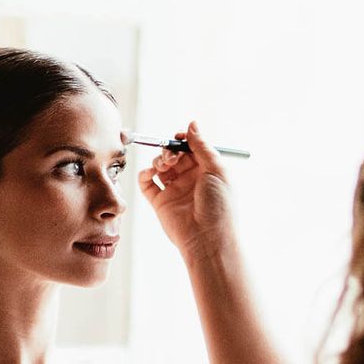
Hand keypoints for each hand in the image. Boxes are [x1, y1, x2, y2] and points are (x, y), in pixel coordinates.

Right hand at [138, 121, 233, 259]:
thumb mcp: (216, 170)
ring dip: (159, 160)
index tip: (178, 138)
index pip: (192, 148)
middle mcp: (190, 179)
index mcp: (207, 171)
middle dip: (170, 150)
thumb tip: (192, 124)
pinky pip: (147, 184)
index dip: (184, 140)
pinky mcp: (160, 203)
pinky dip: (145, 174)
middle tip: (172, 156)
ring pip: (160, 166)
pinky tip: (151, 173)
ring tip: (165, 166)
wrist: (207, 239)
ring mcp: (174, 191)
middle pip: (174, 155)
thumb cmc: (219, 206)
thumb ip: (202, 146)